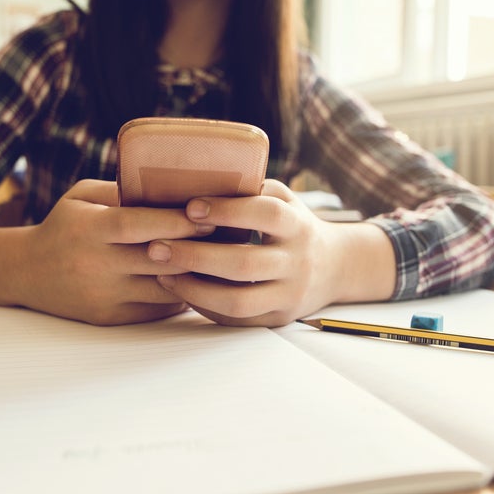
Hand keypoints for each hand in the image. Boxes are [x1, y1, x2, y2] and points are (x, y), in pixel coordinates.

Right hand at [0, 179, 215, 325]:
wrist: (25, 273)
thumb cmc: (64, 226)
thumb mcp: (82, 197)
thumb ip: (121, 191)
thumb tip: (173, 185)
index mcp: (89, 229)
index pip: (138, 224)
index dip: (175, 220)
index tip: (208, 213)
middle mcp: (95, 264)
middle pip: (157, 258)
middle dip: (196, 247)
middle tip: (231, 234)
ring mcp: (103, 295)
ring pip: (163, 288)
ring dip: (196, 275)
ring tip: (223, 259)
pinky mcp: (110, 318)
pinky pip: (156, 309)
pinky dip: (181, 295)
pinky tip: (200, 281)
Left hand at [146, 179, 395, 326]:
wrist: (337, 268)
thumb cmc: (294, 225)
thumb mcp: (284, 200)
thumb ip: (251, 189)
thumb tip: (196, 174)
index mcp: (298, 225)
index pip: (265, 215)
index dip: (227, 211)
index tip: (190, 207)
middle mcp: (297, 261)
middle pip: (244, 263)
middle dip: (195, 255)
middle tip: (156, 248)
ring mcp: (288, 295)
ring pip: (238, 300)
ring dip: (194, 288)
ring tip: (162, 273)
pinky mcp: (277, 318)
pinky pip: (236, 319)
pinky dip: (204, 305)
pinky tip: (180, 290)